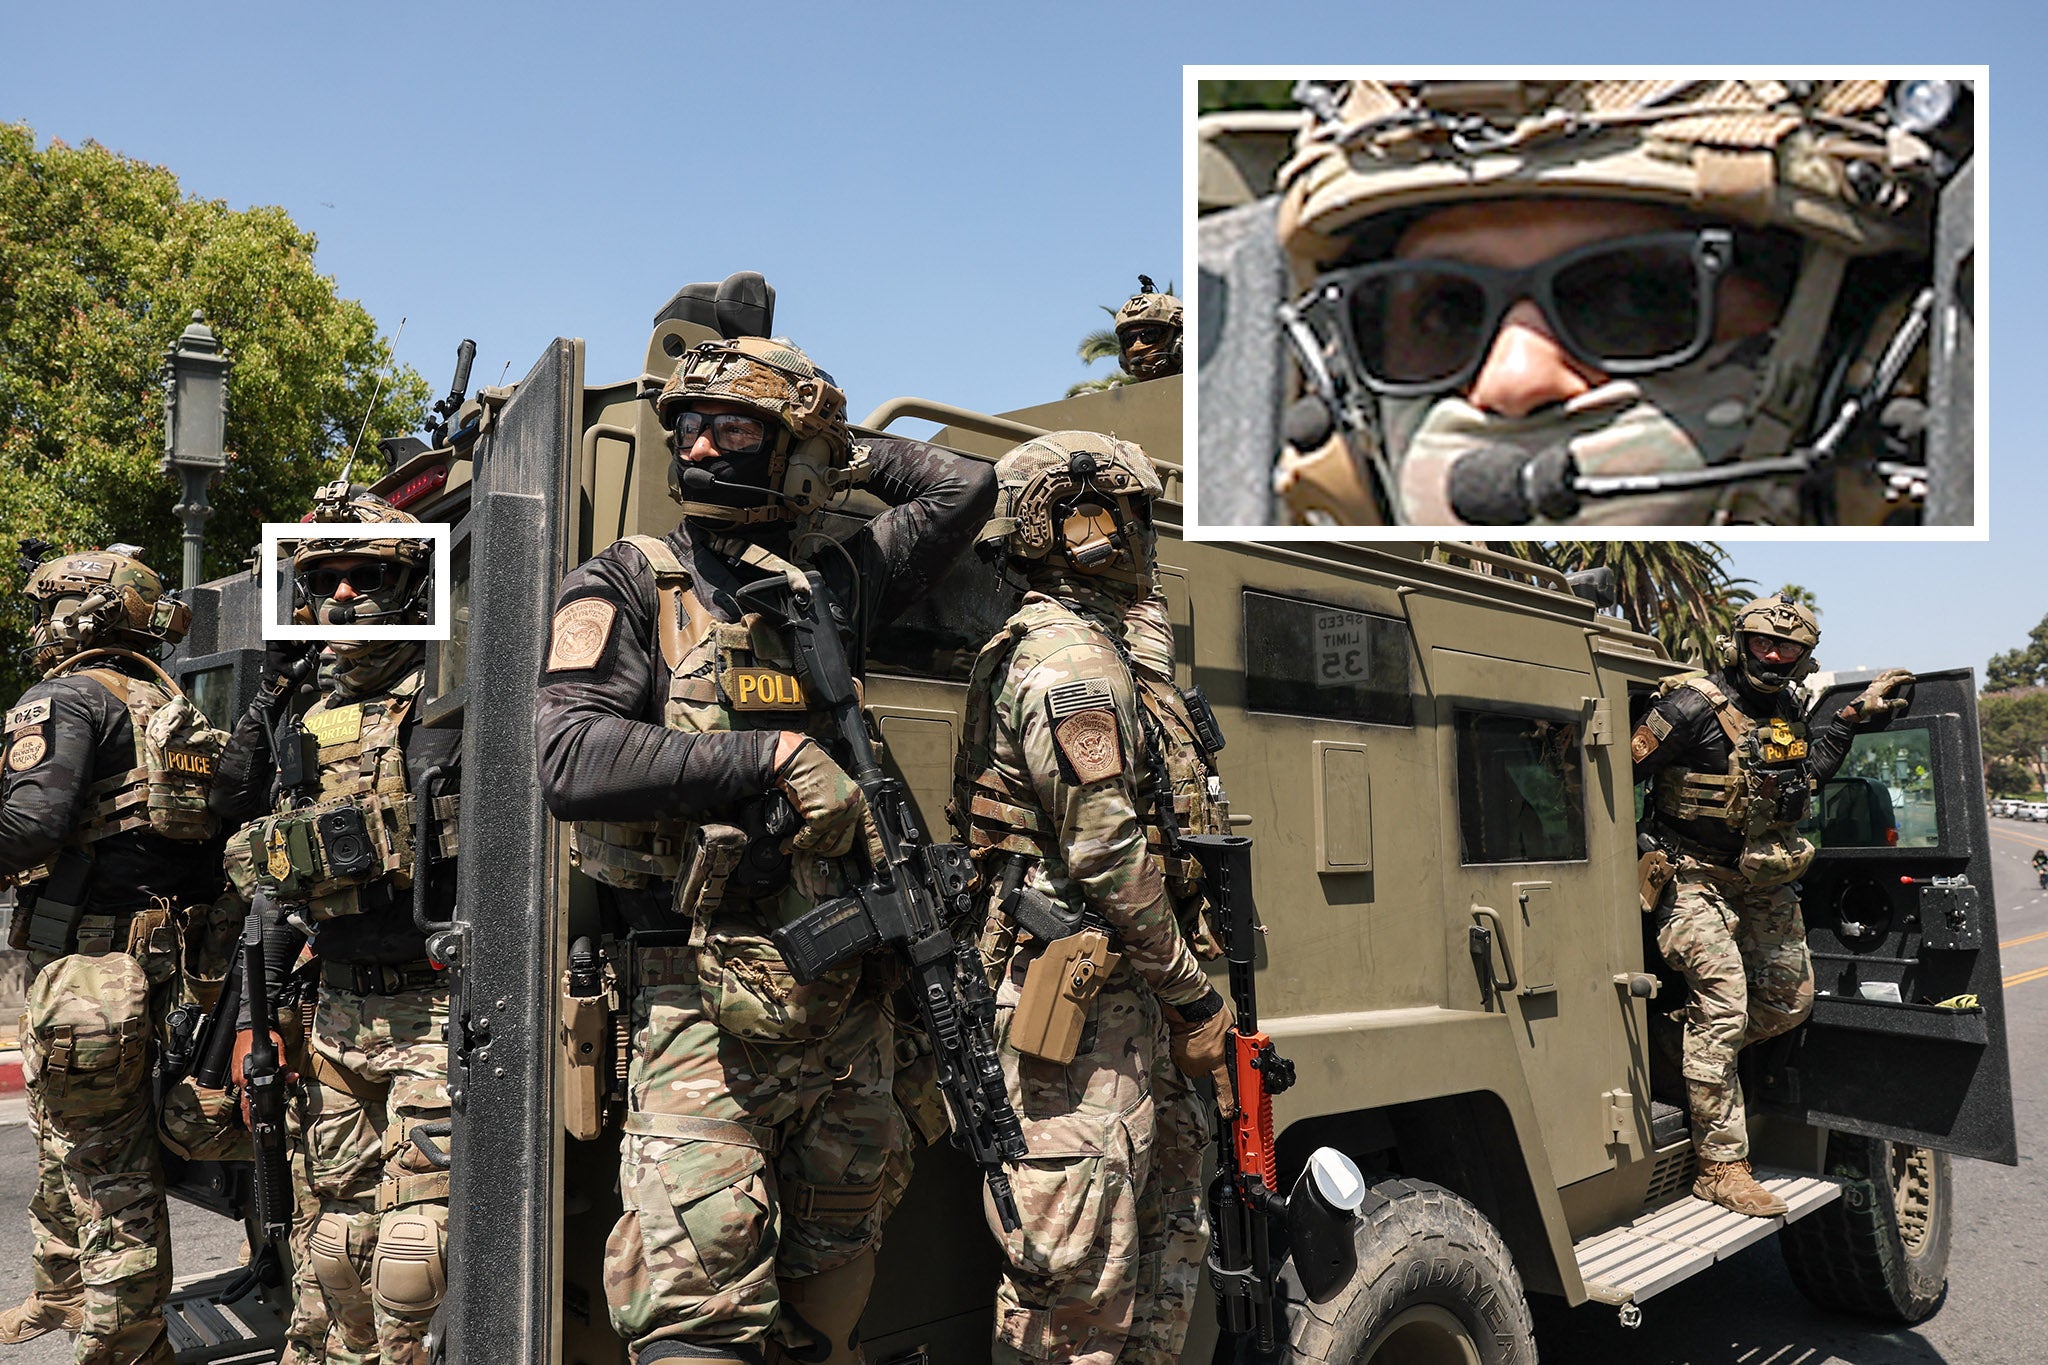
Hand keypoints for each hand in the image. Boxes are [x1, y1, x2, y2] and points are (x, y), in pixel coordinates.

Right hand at [229, 1029, 291, 1127]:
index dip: (251, 1114)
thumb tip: (293, 1077)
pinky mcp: (237, 1071)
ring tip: (252, 1118)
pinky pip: (242, 1085)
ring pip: (243, 1093)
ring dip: (248, 1104)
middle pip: (244, 1101)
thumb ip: (283, 1066)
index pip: (248, 1101)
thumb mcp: (276, 1050)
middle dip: (247, 1115)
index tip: (252, 1125)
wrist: (246, 1028)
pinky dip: (248, 1092)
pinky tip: (253, 1096)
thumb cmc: (260, 1038)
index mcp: (247, 1077)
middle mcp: (240, 1079)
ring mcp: (237, 1076)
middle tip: (251, 1128)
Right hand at [773, 738, 868, 858]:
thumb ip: (842, 811)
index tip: (881, 869)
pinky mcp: (821, 817)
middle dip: (823, 851)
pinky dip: (795, 844)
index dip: (876, 852)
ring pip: (824, 845)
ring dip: (807, 848)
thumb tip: (834, 834)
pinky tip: (788, 843)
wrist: (800, 762)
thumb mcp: (837, 791)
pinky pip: (808, 840)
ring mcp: (838, 814)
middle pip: (842, 846)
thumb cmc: (814, 774)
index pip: (871, 832)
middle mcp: (852, 809)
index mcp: (859, 803)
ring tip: (795, 844)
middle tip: (811, 849)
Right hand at [1164, 989, 1236, 1116]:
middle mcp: (1200, 1063)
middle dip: (1209, 1061)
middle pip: (1206, 1072)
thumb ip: (1232, 1046)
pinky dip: (1185, 1051)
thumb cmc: (1211, 1012)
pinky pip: (1182, 1058)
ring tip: (1199, 1039)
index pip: (1224, 1085)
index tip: (1228, 1113)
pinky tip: (1188, 1038)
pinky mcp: (1175, 1054)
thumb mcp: (1231, 1030)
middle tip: (1210, 1045)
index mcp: (1216, 1058)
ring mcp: (1186, 1059)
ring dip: (1196, 1056)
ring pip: (1194, 1065)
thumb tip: (1238, 1052)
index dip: (1226, 1101)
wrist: (1189, 1003)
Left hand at [1841, 668, 1914, 723]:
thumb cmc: (1867, 708)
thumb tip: (1905, 702)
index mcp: (1881, 687)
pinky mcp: (1870, 688)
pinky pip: (1879, 678)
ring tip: (1898, 672)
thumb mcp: (1882, 707)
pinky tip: (1885, 679)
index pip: (1895, 679)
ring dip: (1892, 672)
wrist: (1855, 710)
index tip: (1913, 678)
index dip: (1905, 678)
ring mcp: (1873, 685)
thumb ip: (1894, 704)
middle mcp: (1877, 684)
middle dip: (1900, 672)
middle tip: (1908, 672)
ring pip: (1884, 674)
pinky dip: (1885, 676)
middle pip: (1890, 673)